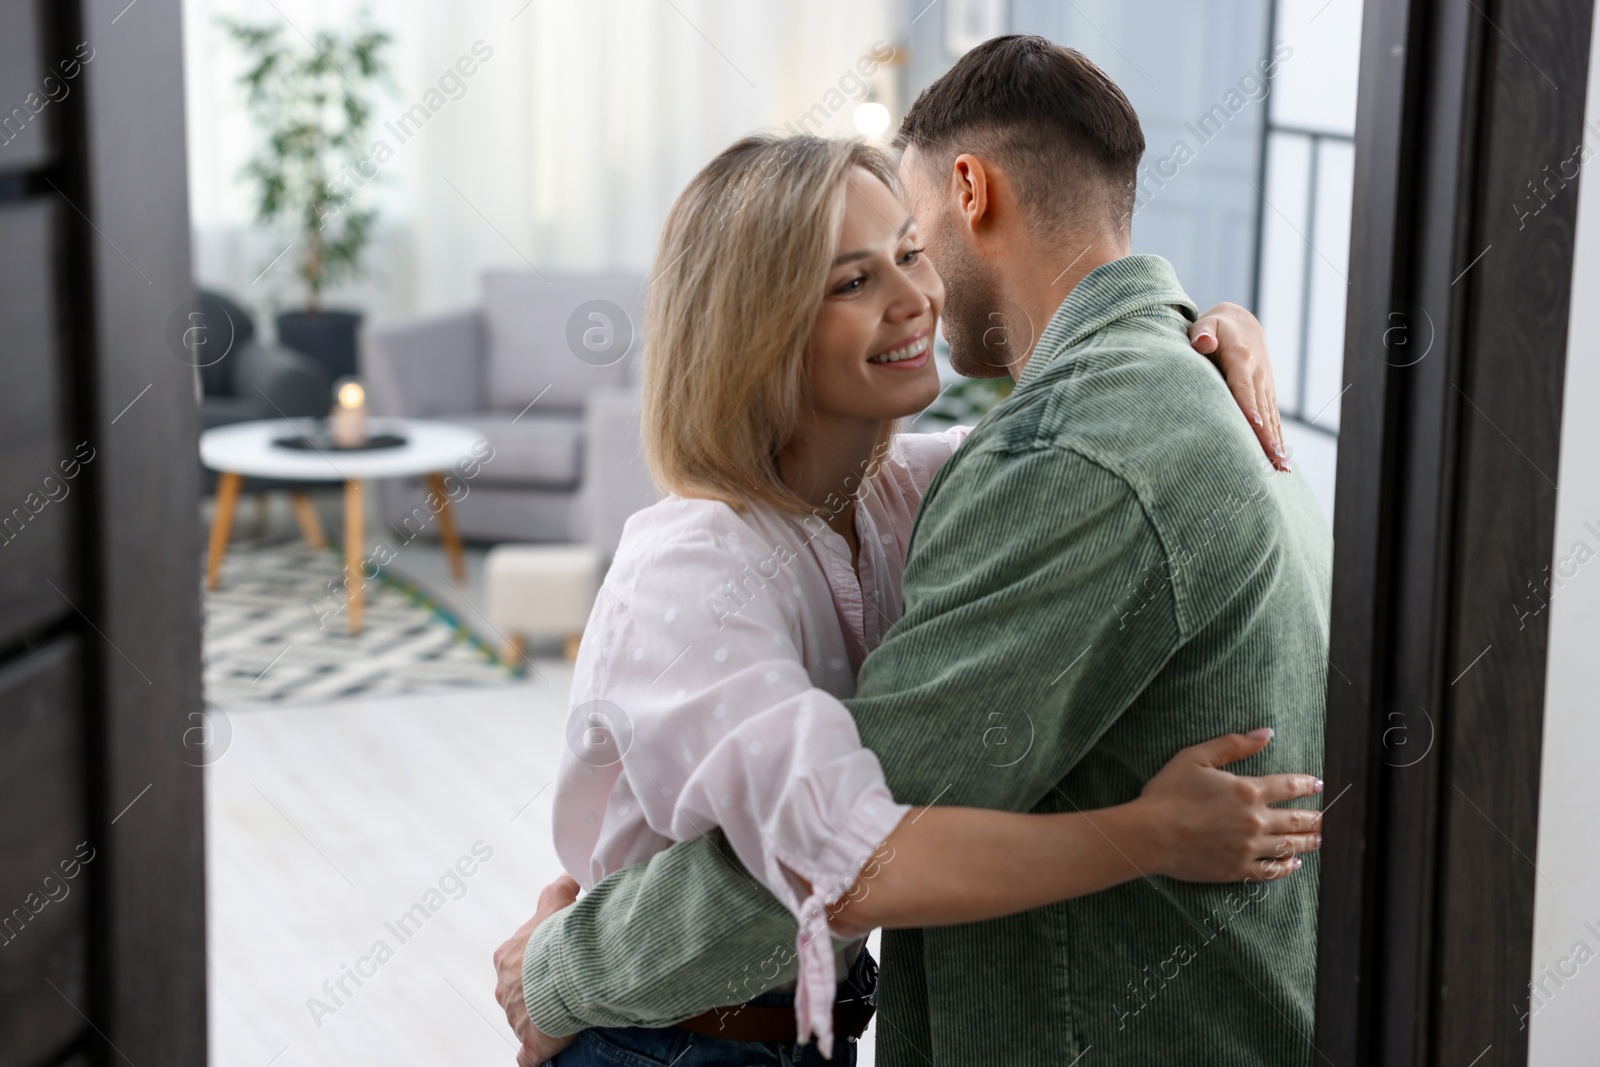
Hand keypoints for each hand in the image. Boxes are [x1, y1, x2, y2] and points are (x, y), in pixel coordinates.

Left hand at [494, 875, 581, 1066]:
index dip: (537, 957)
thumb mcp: (556, 905)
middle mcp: (506, 986)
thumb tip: (564, 881)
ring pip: (525, 1016)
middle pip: (519, 988)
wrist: (563, 977)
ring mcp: (515, 1016)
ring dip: (541, 1015)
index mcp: (507, 956)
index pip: (518, 957)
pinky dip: (534, 1054)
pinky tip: (544, 1051)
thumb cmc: (558, 942)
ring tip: (566, 1010)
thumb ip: (556, 891)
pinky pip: (528, 1053)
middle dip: (537, 987)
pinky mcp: (530, 1042)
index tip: (554, 957)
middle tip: (563, 983)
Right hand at [1135, 728, 1322, 881]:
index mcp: (1247, 790)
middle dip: (1314, 818)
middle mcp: (1255, 820)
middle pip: (1295, 819)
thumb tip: (1266, 733)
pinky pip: (1271, 871)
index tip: (1318, 785)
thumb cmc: (1168, 793)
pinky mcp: (1237, 869)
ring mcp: (1248, 848)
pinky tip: (1294, 864)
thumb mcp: (1195, 757)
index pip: (1288, 786)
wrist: (1151, 834)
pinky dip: (1286, 868)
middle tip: (1326, 817)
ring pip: (1288, 845)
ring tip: (1319, 839)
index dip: (1306, 784)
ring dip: (1308, 842)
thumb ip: (1233, 744)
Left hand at [1189, 302, 1289, 471]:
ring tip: (1281, 467)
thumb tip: (1202, 343)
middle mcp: (1258, 374)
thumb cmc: (1215, 327)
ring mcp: (1265, 385)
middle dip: (1267, 434)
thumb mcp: (1205, 323)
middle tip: (1273, 459)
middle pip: (1262, 408)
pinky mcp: (1266, 393)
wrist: (1241, 322)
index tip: (1254, 425)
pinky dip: (1278, 438)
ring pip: (1271, 417)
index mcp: (1241, 358)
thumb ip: (1202, 332)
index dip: (1248, 406)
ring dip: (1276, 441)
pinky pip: (1272, 418)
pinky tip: (1281, 460)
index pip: (1243, 386)